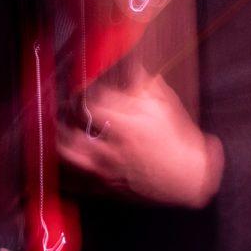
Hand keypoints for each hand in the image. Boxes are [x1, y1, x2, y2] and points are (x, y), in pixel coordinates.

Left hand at [57, 67, 223, 208]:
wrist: (190, 176)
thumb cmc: (179, 138)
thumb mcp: (164, 102)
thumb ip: (142, 81)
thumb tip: (127, 64)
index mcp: (128, 121)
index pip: (90, 100)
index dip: (82, 91)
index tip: (83, 89)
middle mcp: (113, 145)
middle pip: (72, 124)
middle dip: (66, 111)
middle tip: (67, 106)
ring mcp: (107, 168)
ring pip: (68, 152)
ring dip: (60, 137)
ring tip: (63, 129)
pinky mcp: (107, 186)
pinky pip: (76, 181)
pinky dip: (65, 170)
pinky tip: (66, 161)